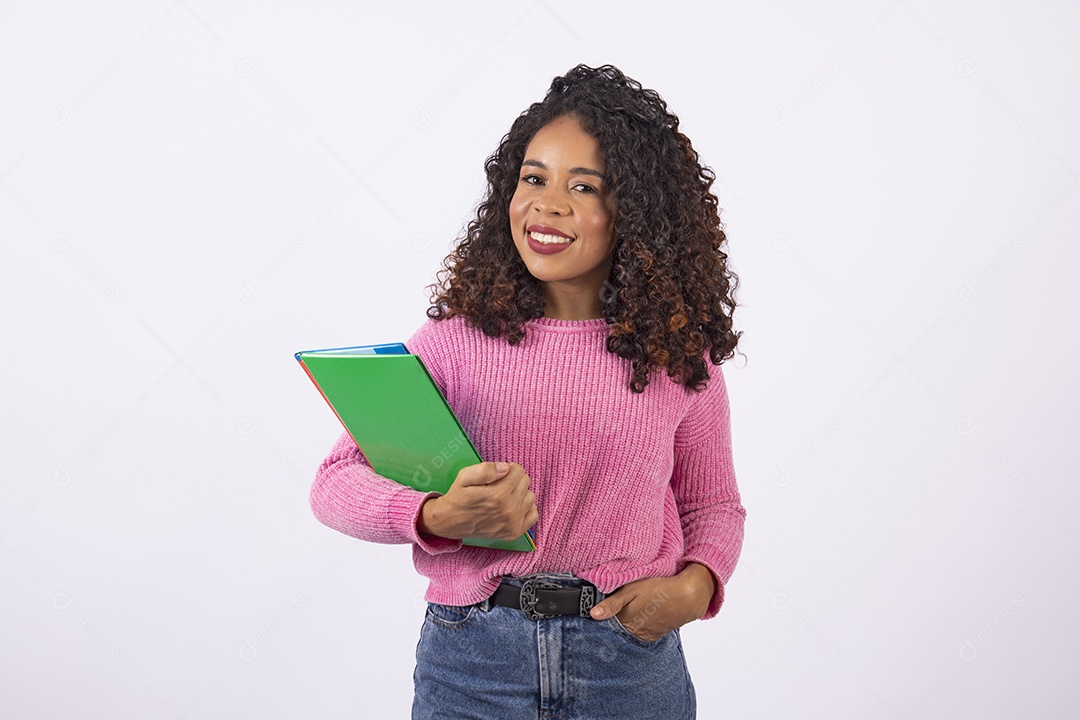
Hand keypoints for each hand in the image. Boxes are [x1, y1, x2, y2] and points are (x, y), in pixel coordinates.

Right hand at [418, 462, 537, 541]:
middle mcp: (508, 510)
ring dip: (520, 494)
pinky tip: (512, 507)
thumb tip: (506, 468)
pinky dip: (525, 509)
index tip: (498, 474)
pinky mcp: (514, 532)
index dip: (508, 468)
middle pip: (525, 482)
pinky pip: (533, 515)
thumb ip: (485, 469)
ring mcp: (512, 523)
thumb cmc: (458, 497)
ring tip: (505, 496)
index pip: (519, 470)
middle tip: (499, 485)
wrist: (451, 522)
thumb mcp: (464, 476)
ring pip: (530, 497)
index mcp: (498, 495)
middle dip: (514, 479)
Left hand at [588, 564, 715, 641]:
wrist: (687, 596)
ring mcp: (645, 635)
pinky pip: (640, 635)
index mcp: (625, 622)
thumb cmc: (658, 589)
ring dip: (623, 627)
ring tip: (626, 614)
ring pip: (628, 634)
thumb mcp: (631, 590)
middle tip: (608, 613)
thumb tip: (593, 614)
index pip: (605, 625)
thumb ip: (611, 603)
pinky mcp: (654, 635)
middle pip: (616, 631)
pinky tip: (637, 619)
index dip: (601, 619)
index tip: (594, 614)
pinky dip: (636, 629)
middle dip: (610, 624)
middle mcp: (634, 632)